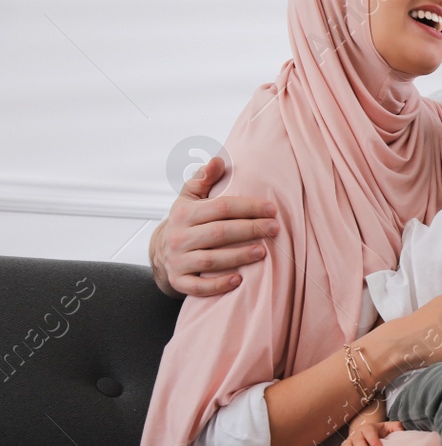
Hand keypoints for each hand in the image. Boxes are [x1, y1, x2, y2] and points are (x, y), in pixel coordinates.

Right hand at [153, 156, 280, 296]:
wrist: (162, 252)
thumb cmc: (187, 222)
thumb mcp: (190, 198)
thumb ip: (203, 178)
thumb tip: (218, 160)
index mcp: (184, 213)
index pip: (221, 207)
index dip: (248, 207)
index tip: (272, 209)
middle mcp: (179, 236)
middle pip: (219, 232)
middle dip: (250, 230)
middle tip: (274, 229)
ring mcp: (178, 260)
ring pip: (211, 259)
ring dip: (238, 256)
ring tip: (263, 252)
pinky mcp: (180, 281)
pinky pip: (198, 286)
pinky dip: (218, 284)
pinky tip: (239, 280)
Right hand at [334, 419, 402, 445]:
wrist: (366, 434)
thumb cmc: (380, 433)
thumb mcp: (389, 428)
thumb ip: (395, 427)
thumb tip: (401, 428)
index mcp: (368, 428)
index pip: (369, 432)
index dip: (373, 440)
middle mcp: (357, 434)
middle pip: (357, 441)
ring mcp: (348, 441)